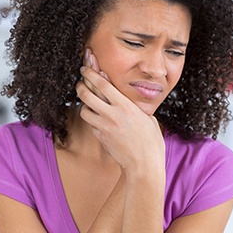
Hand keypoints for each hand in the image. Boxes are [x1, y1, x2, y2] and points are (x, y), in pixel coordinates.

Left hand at [76, 55, 164, 174]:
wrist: (144, 165)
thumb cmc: (151, 141)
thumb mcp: (147, 118)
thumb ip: (133, 106)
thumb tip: (125, 97)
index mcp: (126, 106)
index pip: (103, 84)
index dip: (92, 73)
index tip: (86, 66)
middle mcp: (112, 115)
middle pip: (87, 94)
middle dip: (81, 84)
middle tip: (80, 81)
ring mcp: (104, 127)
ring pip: (84, 110)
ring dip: (84, 104)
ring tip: (88, 102)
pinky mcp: (100, 138)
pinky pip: (91, 124)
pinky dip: (92, 120)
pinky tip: (99, 120)